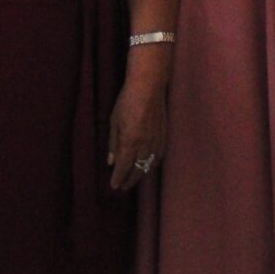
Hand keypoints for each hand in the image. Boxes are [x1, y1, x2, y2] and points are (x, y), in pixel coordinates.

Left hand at [106, 76, 168, 190]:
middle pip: (138, 169)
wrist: (149, 87)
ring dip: (141, 173)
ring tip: (134, 178)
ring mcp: (156, 141)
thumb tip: (110, 161)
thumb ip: (113, 143)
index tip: (114, 186)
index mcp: (130, 141)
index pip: (123, 167)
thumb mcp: (114, 121)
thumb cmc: (126, 101)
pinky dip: (152, 164)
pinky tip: (148, 165)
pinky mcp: (164, 135)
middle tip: (123, 187)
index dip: (118, 178)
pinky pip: (158, 156)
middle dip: (130, 180)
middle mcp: (144, 145)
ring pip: (149, 165)